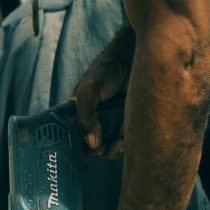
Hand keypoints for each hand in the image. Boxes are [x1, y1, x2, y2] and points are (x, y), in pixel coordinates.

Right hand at [73, 25, 134, 158]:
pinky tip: (121, 142)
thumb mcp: (88, 91)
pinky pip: (124, 142)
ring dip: (109, 151)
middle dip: (95, 151)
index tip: (80, 150)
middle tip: (98, 149)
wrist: (136, 58)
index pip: (73, 133)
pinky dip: (122, 146)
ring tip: (112, 145)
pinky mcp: (128, 124)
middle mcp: (94, 118)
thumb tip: (92, 143)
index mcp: (79, 109)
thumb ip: (85, 116)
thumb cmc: (108, 69)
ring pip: (107, 146)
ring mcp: (111, 122)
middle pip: (90, 144)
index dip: (75, 144)